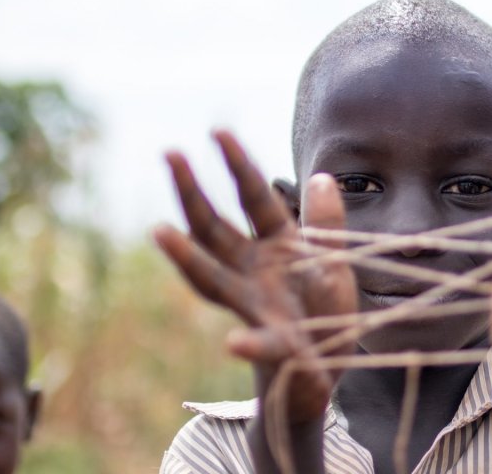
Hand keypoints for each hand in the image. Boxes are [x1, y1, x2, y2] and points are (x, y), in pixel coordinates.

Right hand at [154, 131, 356, 424]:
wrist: (326, 362)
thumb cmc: (323, 304)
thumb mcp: (332, 258)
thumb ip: (325, 222)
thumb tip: (322, 176)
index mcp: (274, 244)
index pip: (252, 197)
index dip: (238, 164)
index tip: (217, 130)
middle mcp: (252, 270)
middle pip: (215, 229)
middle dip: (193, 193)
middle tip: (171, 154)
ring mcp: (256, 307)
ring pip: (214, 280)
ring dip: (187, 258)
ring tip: (159, 231)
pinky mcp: (275, 345)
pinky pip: (260, 344)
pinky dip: (248, 345)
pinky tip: (234, 344)